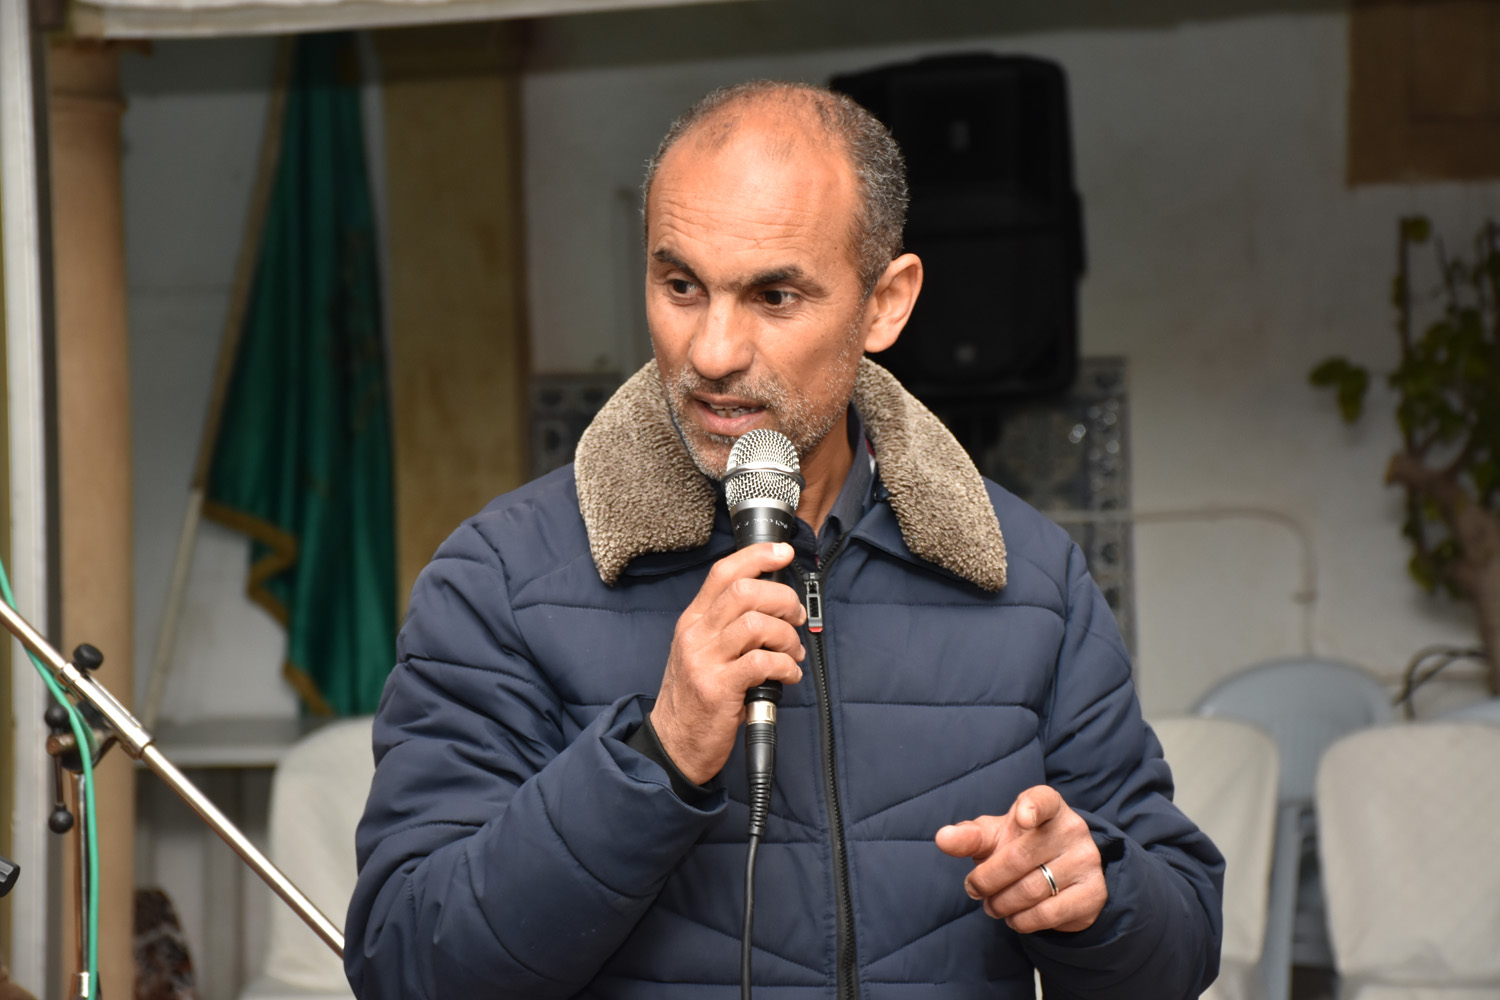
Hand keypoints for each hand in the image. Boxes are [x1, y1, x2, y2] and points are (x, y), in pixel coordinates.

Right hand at [650, 542, 805, 784]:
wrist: (674, 744)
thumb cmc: (695, 698)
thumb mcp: (701, 652)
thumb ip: (728, 626)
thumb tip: (774, 604)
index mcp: (694, 621)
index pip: (723, 572)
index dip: (757, 555)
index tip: (784, 552)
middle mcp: (696, 634)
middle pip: (745, 591)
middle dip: (782, 600)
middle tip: (794, 619)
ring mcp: (704, 660)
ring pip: (756, 623)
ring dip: (787, 636)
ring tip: (792, 654)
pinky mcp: (718, 688)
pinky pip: (762, 662)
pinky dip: (785, 666)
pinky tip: (788, 676)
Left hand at [935, 786, 1105, 933]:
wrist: (1061, 873)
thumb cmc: (1020, 845)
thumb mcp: (994, 836)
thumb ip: (969, 836)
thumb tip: (943, 838)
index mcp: (1049, 805)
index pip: (1042, 800)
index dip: (1032, 808)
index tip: (1022, 818)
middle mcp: (1072, 829)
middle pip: (1018, 858)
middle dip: (986, 880)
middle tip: (974, 890)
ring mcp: (1087, 860)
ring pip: (1031, 890)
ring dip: (1001, 904)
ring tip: (992, 906)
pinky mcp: (1093, 893)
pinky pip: (1048, 914)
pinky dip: (1022, 921)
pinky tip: (1014, 917)